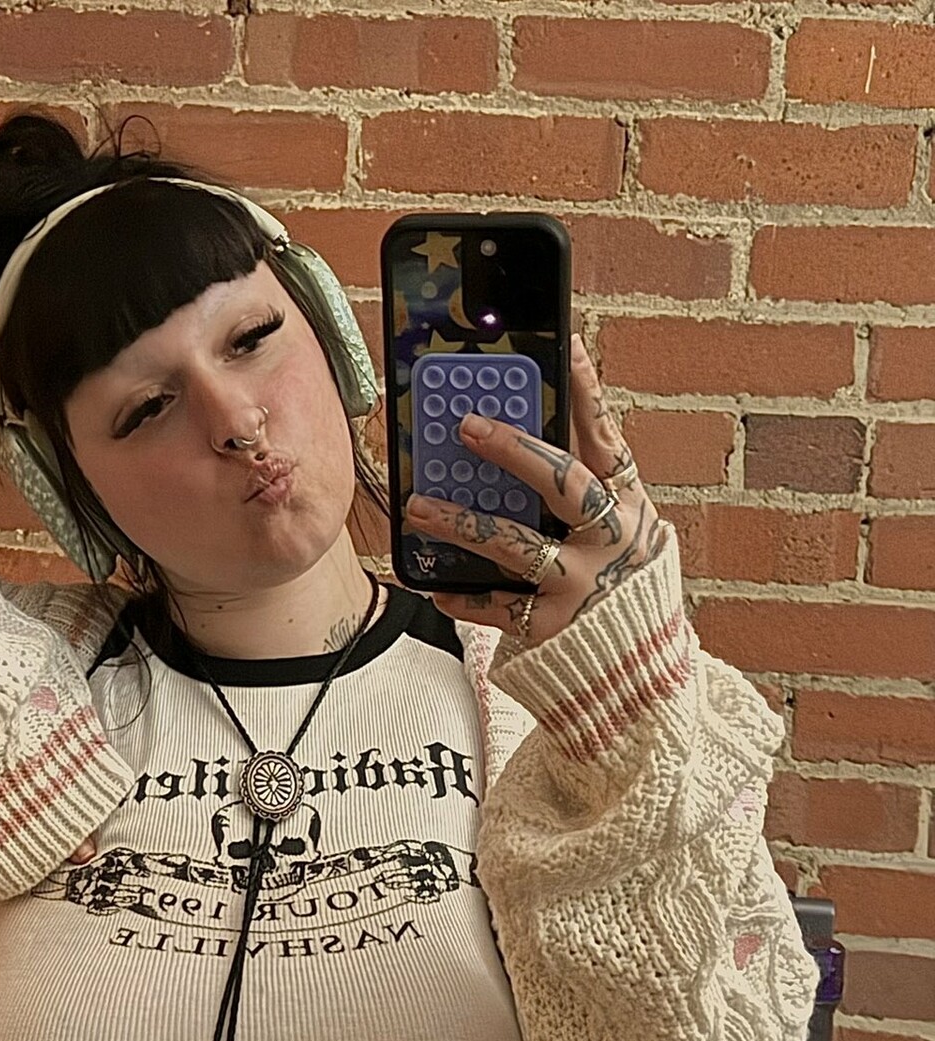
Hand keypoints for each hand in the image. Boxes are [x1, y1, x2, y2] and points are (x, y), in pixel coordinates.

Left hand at [407, 334, 664, 649]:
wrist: (642, 673)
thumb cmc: (619, 589)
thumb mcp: (620, 533)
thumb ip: (582, 496)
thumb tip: (518, 443)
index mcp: (628, 506)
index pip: (605, 439)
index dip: (585, 392)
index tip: (563, 345)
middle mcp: (611, 541)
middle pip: (563, 482)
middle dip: (514, 450)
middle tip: (466, 426)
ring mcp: (583, 586)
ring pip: (518, 545)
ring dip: (465, 523)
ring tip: (420, 506)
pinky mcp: (555, 629)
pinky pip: (499, 608)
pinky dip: (465, 596)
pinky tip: (434, 584)